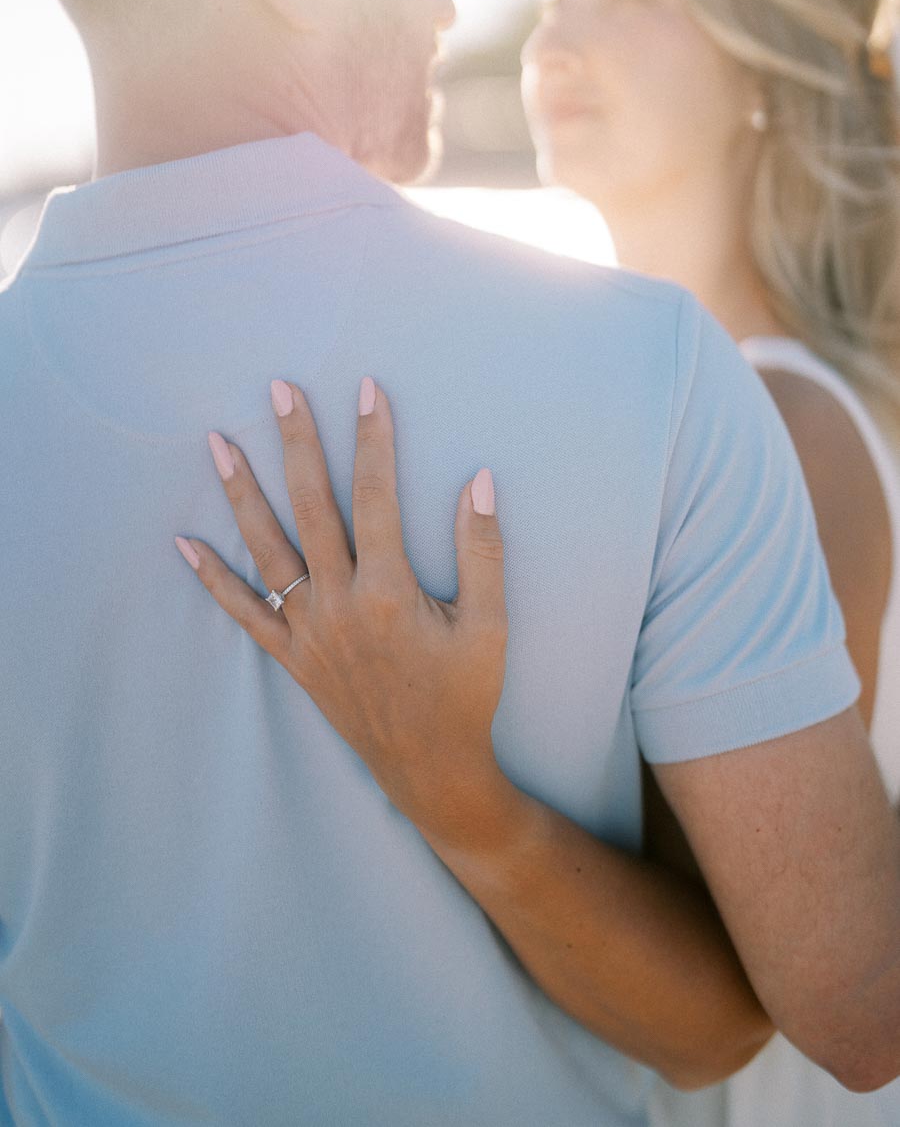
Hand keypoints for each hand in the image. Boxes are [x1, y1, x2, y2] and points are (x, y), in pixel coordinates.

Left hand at [175, 377, 510, 847]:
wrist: (430, 766)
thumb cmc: (465, 693)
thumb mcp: (490, 623)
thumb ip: (483, 549)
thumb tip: (479, 481)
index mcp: (388, 590)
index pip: (378, 495)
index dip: (374, 438)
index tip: (368, 389)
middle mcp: (338, 603)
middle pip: (311, 506)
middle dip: (296, 442)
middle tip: (279, 389)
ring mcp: (308, 630)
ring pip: (265, 549)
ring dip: (241, 493)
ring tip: (217, 442)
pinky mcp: (292, 655)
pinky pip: (243, 613)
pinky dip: (213, 580)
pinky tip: (185, 545)